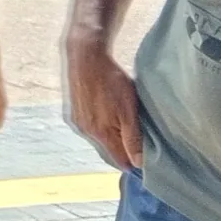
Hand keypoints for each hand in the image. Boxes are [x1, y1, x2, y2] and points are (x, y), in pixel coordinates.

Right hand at [62, 32, 141, 169]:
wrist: (86, 57)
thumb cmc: (110, 80)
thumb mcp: (128, 110)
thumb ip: (133, 138)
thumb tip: (139, 163)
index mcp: (100, 133)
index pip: (119, 160)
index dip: (133, 163)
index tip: (146, 163)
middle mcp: (86, 131)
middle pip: (109, 150)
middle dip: (123, 150)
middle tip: (140, 143)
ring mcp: (78, 121)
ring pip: (100, 138)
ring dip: (112, 137)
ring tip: (126, 127)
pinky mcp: (75, 110)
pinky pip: (92, 127)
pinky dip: (103, 126)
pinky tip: (110, 114)